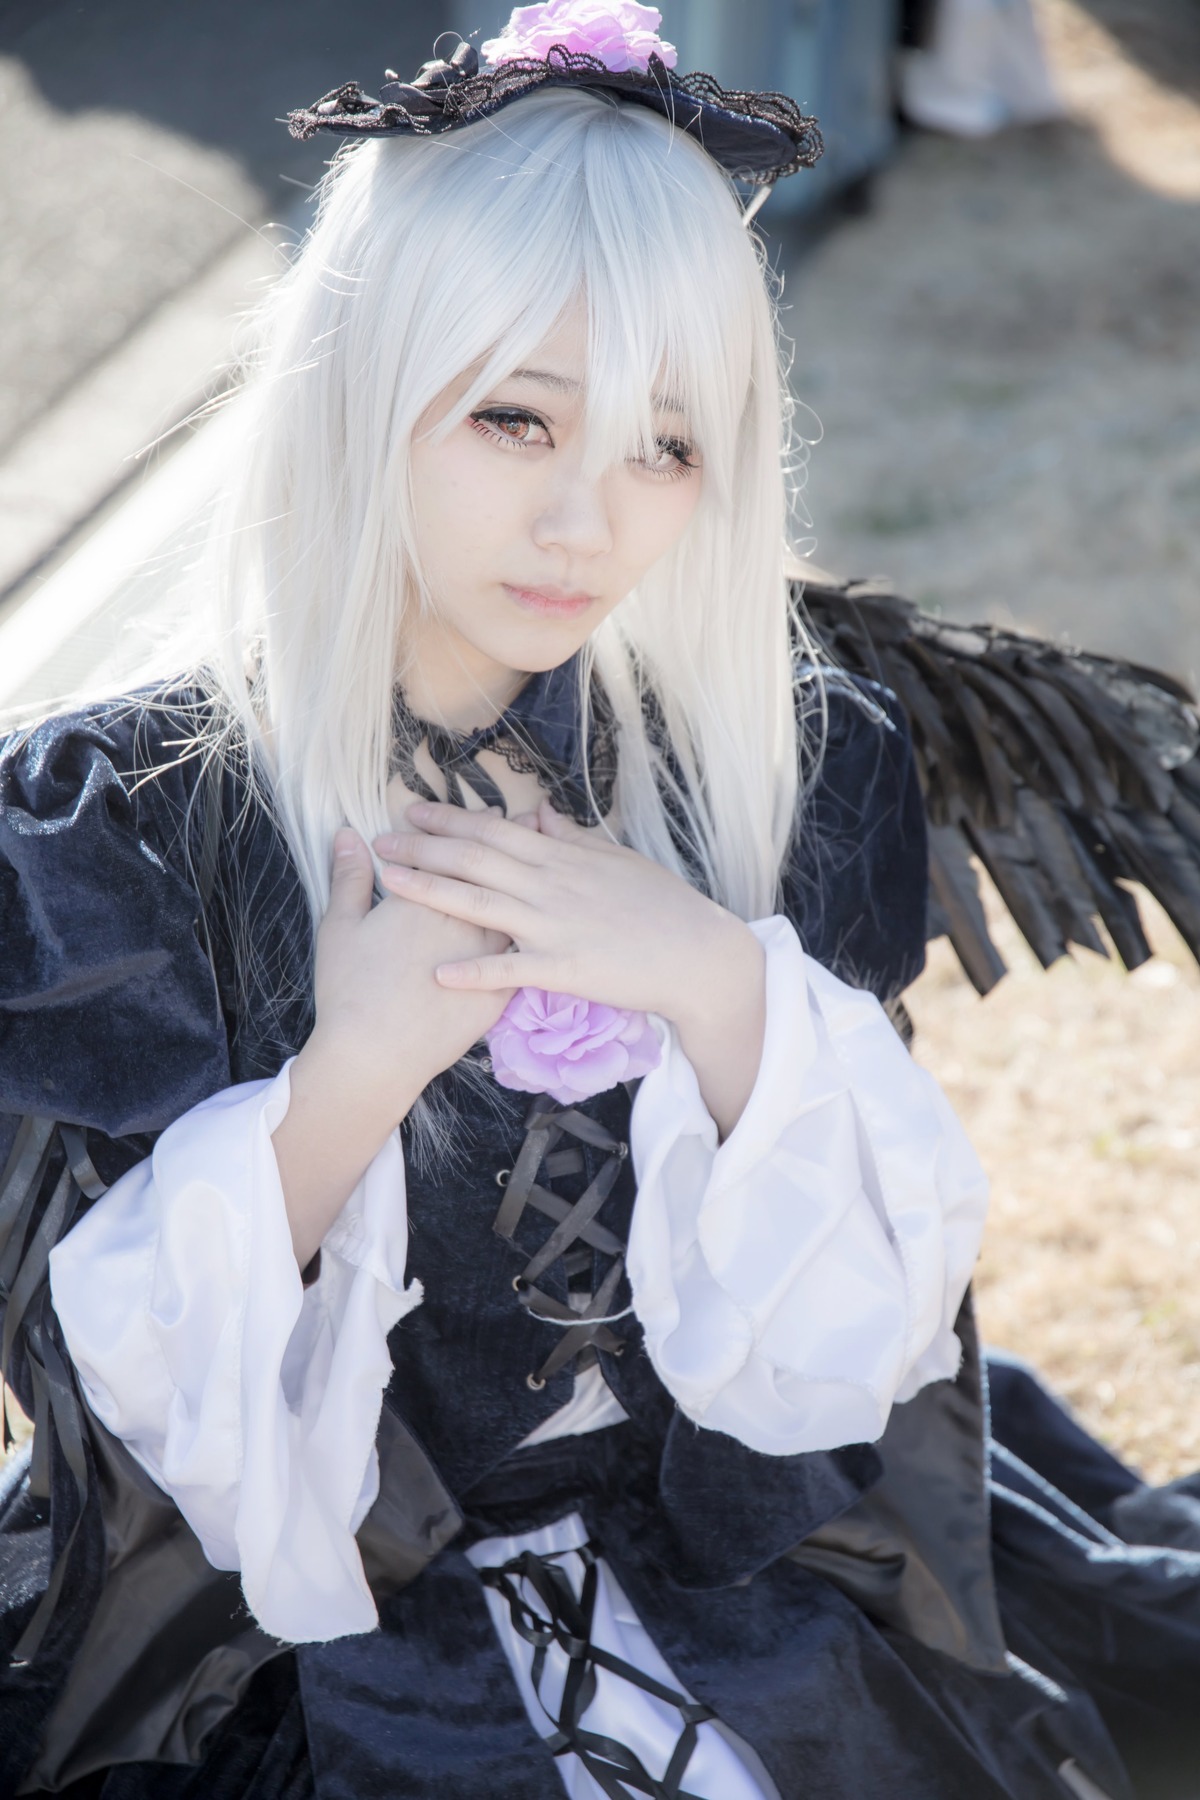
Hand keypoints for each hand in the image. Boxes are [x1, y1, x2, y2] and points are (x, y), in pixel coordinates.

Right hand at [273, 826, 516, 1269]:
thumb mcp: (339, 927)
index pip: (457, 849)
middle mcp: (465, 918)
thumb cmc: (350, 989)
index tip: (483, 812)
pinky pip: (527, 957)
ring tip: (540, 866)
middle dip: (510, 846)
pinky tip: (547, 928)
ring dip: (531, 884)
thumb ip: (347, 878)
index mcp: (426, 896)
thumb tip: (345, 835)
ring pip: (520, 908)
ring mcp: (487, 956)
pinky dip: (538, 936)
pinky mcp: (500, 992)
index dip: (471, 828)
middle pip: (496, 871)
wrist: (376, 1054)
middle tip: (522, 822)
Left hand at [372, 800, 756, 1037]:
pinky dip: (474, 971)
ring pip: (480, 905)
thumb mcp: (617, 860)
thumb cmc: (662, 906)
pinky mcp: (565, 968)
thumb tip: (542, 814)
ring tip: (388, 881)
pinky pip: (511, 969)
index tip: (411, 811)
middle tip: (379, 838)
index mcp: (562, 857)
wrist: (696, 953)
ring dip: (430, 891)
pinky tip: (438, 973)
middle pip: (475, 859)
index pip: (494, 831)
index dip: (448, 820)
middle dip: (423, 846)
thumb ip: (574, 839)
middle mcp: (551, 885)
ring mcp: (555, 926)